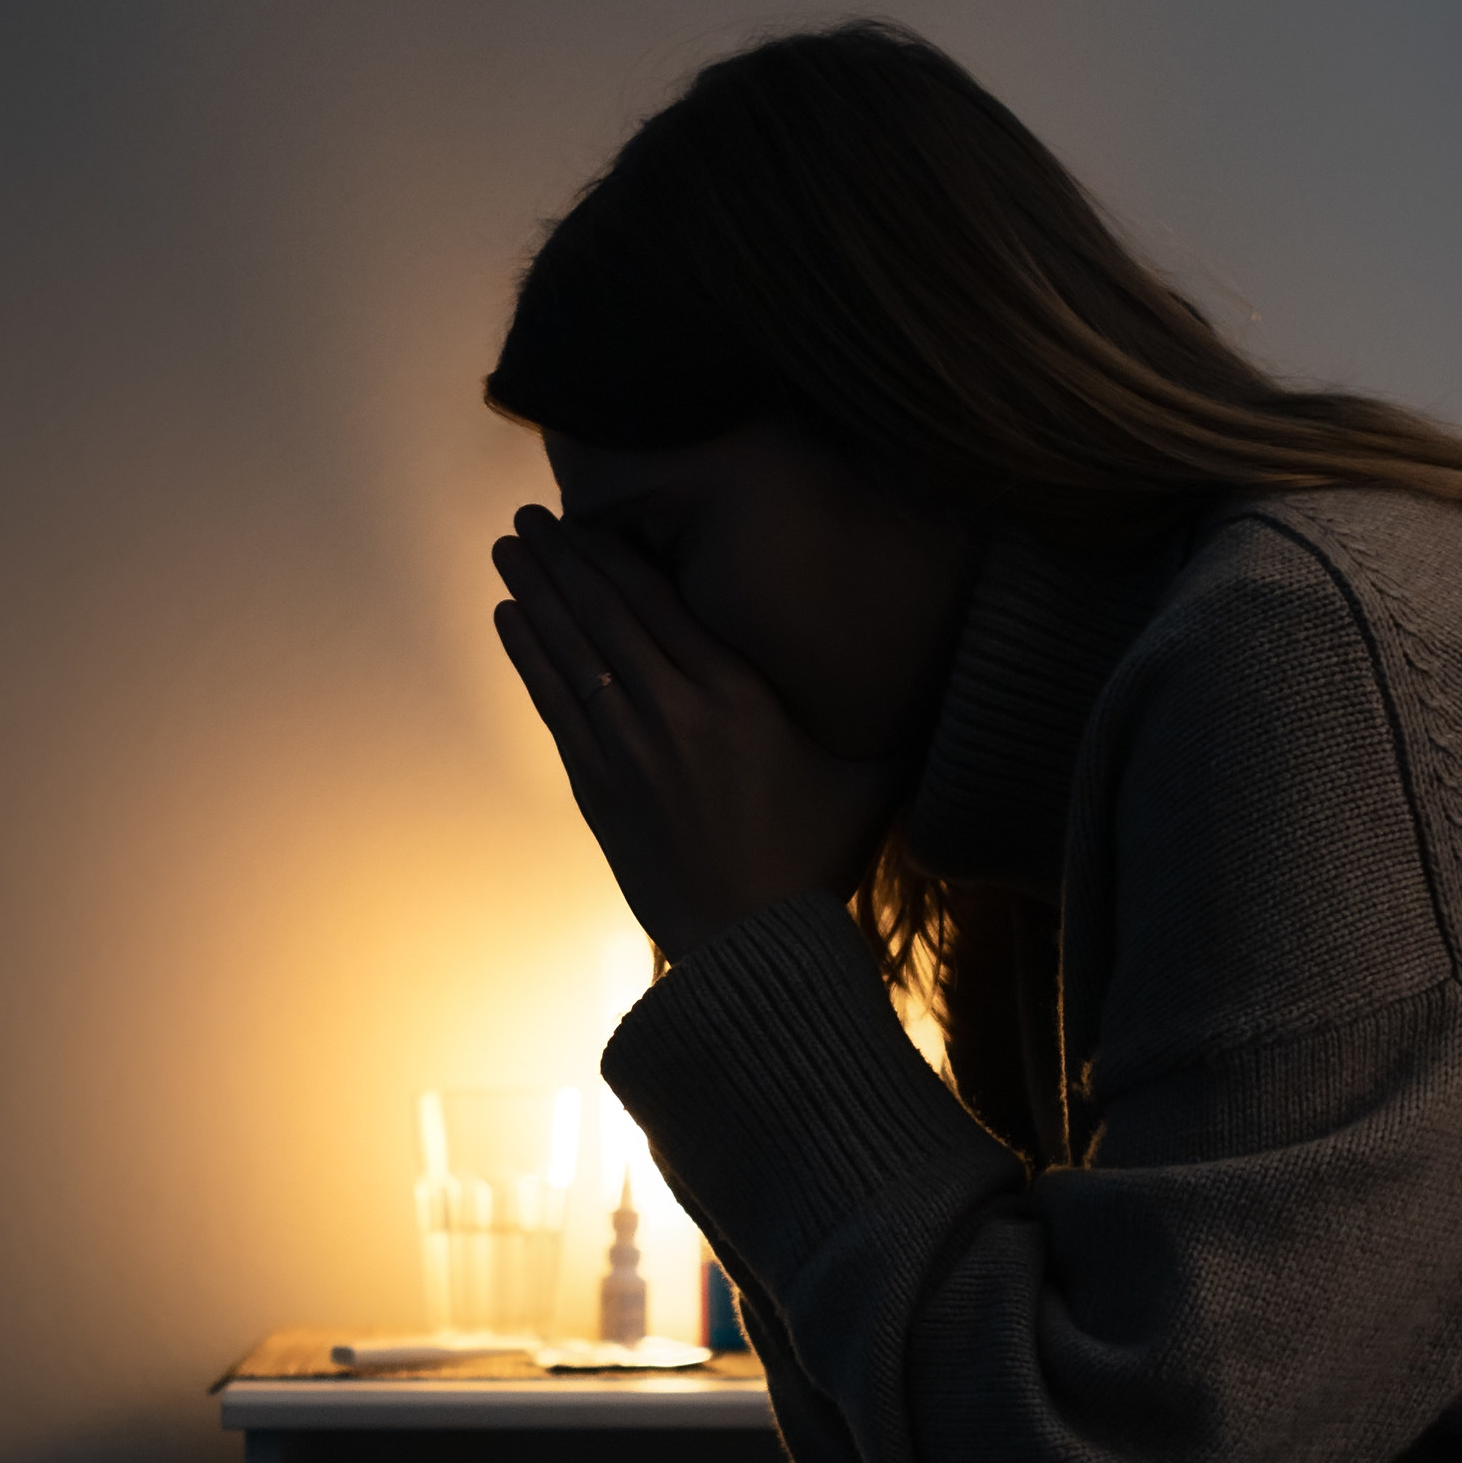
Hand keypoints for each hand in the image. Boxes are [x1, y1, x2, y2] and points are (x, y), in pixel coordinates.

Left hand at [491, 509, 907, 954]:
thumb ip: (897, 722)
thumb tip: (955, 664)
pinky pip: (554, 703)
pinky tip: (506, 615)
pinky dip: (527, 656)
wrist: (753, 949)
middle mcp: (677, 711)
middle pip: (608, 613)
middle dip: (563, 558)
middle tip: (529, 514)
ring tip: (508, 545)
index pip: (663, 601)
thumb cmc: (816, 865)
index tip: (586, 513)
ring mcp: (629, 749)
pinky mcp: (599, 789)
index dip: (617, 552)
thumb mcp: (870, 784)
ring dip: (535, 594)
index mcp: (740, 696)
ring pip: (572, 650)